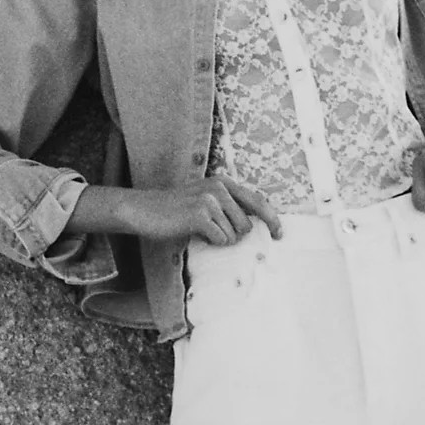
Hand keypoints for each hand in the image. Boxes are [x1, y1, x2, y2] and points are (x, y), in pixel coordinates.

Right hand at [68, 178, 282, 245]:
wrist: (144, 210)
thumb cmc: (176, 211)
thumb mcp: (205, 201)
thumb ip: (229, 208)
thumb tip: (255, 226)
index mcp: (224, 182)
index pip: (257, 201)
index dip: (272, 219)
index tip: (280, 234)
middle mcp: (220, 187)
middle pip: (247, 224)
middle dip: (234, 235)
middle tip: (212, 233)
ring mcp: (210, 199)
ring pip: (234, 234)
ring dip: (219, 239)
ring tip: (200, 230)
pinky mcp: (201, 214)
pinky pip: (220, 239)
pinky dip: (210, 242)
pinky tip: (195, 234)